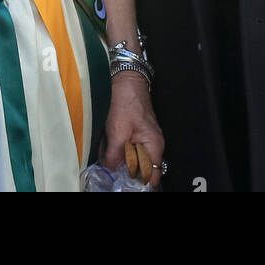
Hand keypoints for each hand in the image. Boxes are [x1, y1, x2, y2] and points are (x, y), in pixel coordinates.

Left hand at [100, 71, 164, 186]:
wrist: (127, 82)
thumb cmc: (127, 103)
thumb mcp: (117, 131)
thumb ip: (115, 154)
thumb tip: (111, 169)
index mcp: (154, 146)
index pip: (154, 174)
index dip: (140, 180)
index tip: (126, 182)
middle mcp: (154, 144)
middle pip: (143, 167)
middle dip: (127, 168)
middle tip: (113, 164)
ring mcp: (147, 139)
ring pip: (135, 157)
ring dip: (123, 157)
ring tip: (110, 150)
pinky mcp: (139, 133)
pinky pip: (131, 147)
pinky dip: (122, 148)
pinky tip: (111, 143)